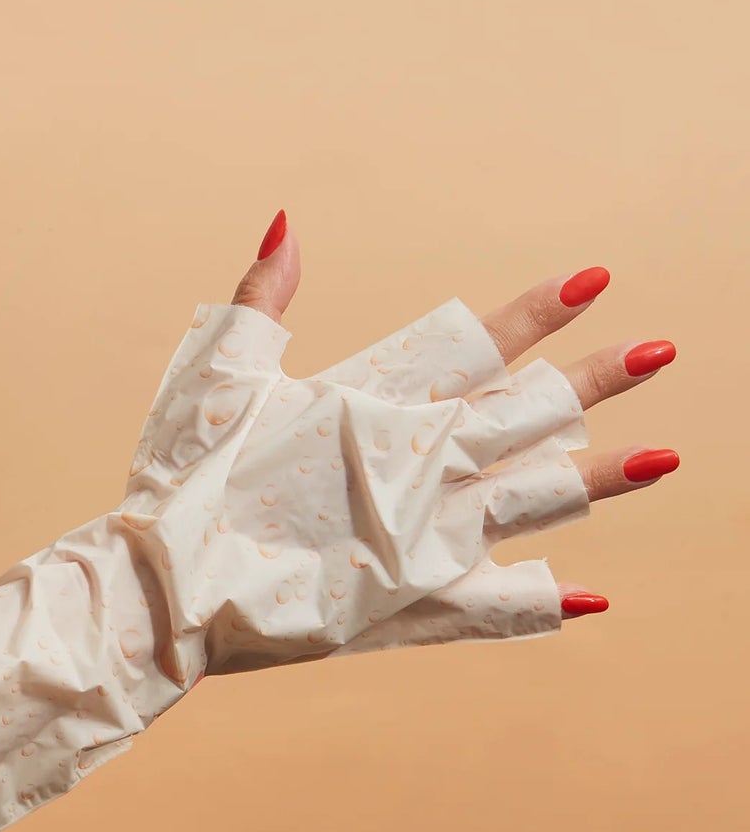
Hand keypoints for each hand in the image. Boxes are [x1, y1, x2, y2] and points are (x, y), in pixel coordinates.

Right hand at [113, 211, 678, 682]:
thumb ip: (260, 298)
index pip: (472, 347)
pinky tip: (594, 598)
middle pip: (523, 417)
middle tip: (661, 351)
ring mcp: (419, 543)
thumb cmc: (180, 483)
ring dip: (600, 479)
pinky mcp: (405, 609)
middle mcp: (412, 471)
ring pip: (530, 501)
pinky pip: (491, 607)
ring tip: (668, 459)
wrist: (162, 597)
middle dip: (594, 380)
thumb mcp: (213, 376)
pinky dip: (540, 602)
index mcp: (369, 409)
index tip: (595, 282)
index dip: (535, 313)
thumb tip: (288, 221)